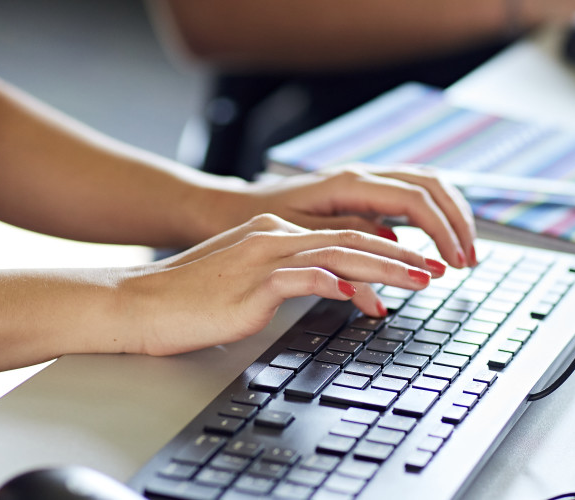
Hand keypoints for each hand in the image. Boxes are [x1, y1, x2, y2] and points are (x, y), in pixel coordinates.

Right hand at [105, 214, 446, 355]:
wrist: (138, 304)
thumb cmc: (187, 300)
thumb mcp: (245, 284)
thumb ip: (286, 280)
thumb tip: (329, 289)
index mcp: (272, 234)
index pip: (341, 235)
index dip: (384, 248)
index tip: (415, 262)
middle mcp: (273, 237)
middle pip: (351, 239)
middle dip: (400, 254)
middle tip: (436, 268)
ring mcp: (263, 256)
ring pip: (340, 253)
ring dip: (386, 267)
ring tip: (421, 280)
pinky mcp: (253, 281)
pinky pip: (306, 278)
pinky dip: (339, 285)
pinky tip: (363, 297)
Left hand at [219, 165, 478, 268]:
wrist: (229, 207)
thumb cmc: (256, 222)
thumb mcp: (299, 239)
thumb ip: (344, 248)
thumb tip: (388, 264)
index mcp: (349, 183)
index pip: (415, 200)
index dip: (443, 230)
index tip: (454, 262)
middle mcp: (361, 175)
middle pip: (432, 186)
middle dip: (457, 222)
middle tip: (469, 260)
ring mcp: (364, 180)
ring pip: (426, 185)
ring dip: (450, 216)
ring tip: (461, 252)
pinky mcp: (362, 191)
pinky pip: (410, 195)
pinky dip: (432, 215)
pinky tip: (437, 240)